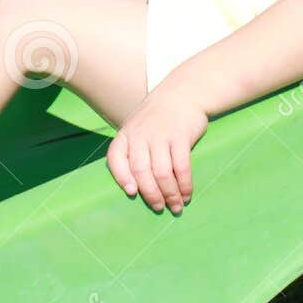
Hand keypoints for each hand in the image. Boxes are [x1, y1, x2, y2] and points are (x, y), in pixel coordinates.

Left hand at [106, 91, 208, 214]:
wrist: (182, 94)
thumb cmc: (157, 119)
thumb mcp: (137, 129)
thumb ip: (133, 152)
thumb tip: (135, 188)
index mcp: (126, 135)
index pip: (115, 158)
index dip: (121, 177)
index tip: (132, 192)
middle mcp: (141, 135)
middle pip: (141, 171)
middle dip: (150, 194)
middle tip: (158, 208)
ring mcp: (161, 135)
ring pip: (162, 172)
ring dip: (169, 194)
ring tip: (176, 206)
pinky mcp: (180, 137)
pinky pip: (181, 166)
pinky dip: (184, 184)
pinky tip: (187, 194)